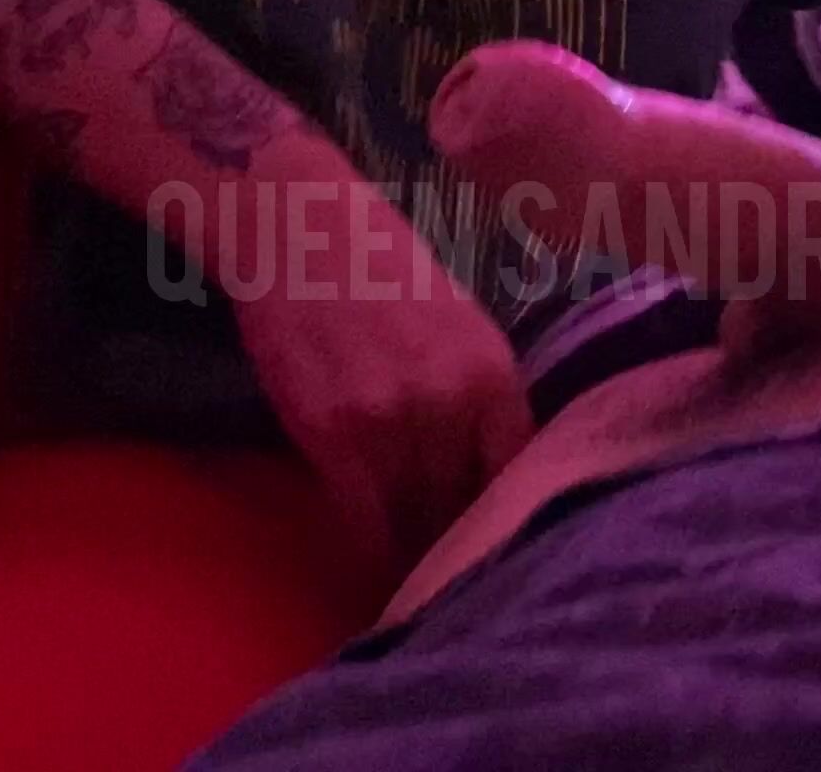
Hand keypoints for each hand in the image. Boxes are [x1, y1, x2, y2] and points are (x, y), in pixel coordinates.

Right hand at [230, 192, 532, 563]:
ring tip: (416, 589)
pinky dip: (368, 553)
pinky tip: (372, 573)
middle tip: (456, 582)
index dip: (509, 522)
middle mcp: (453, 402)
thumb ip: (481, 396)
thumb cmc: (383, 270)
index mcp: (495, 374)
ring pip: (416, 522)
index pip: (520, 475)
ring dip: (415, 561)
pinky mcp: (332, 433)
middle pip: (467, 507)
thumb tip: (495, 469)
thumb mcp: (461, 327)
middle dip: (460, 550)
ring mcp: (392, 420)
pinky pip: (361, 520)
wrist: (300, 232)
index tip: (500, 552)